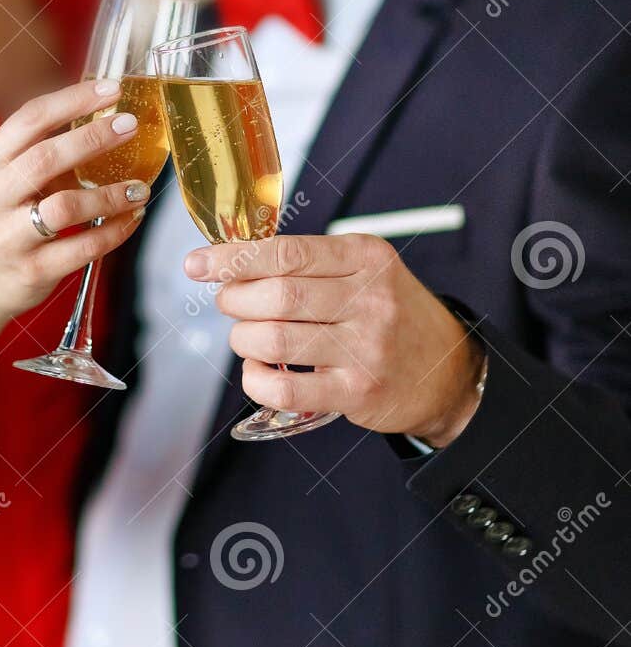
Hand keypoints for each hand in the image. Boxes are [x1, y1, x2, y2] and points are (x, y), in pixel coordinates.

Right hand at [0, 77, 146, 367]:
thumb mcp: (1, 177)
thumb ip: (37, 147)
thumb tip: (101, 112)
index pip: (30, 119)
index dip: (73, 100)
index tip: (110, 89)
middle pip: (46, 158)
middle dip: (94, 138)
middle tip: (130, 125)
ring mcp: (10, 236)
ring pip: (65, 206)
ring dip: (110, 194)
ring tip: (140, 188)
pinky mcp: (32, 270)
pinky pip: (82, 247)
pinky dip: (114, 231)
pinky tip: (131, 219)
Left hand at [185, 233, 485, 446]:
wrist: (447, 371)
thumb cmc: (390, 314)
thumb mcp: (366, 270)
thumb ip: (309, 264)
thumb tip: (233, 263)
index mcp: (366, 258)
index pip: (286, 253)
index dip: (233, 259)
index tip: (198, 264)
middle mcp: (370, 300)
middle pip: (277, 295)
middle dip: (235, 299)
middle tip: (228, 303)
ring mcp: (365, 348)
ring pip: (275, 340)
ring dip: (244, 339)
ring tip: (247, 337)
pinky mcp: (357, 392)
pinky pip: (286, 388)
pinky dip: (256, 379)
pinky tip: (258, 371)